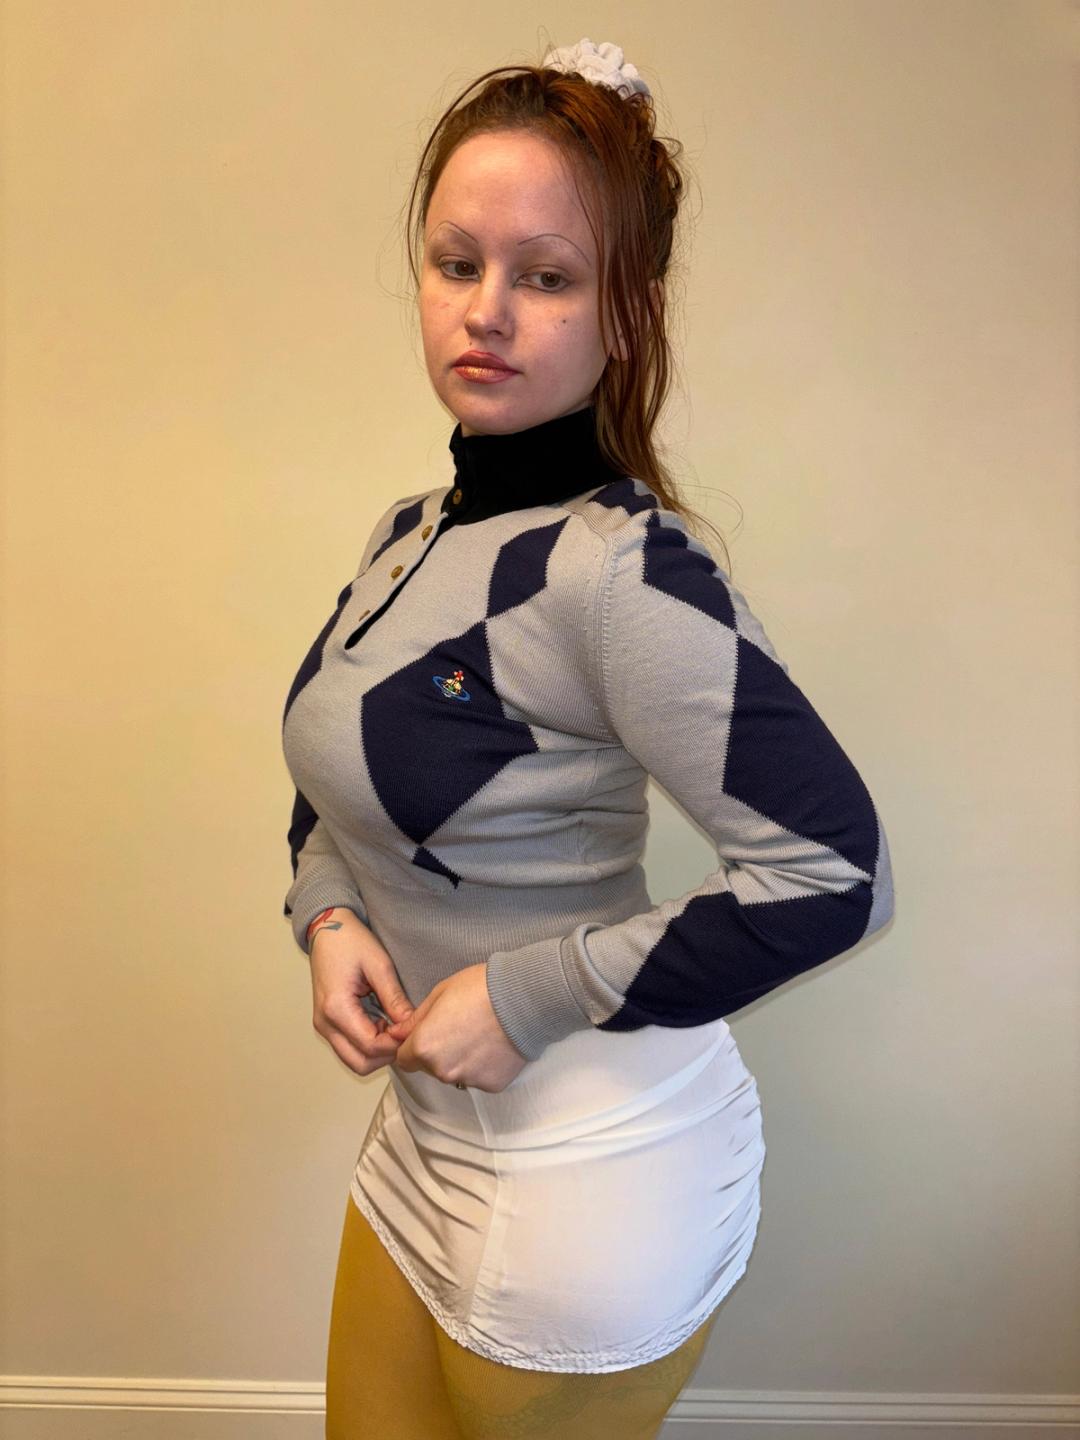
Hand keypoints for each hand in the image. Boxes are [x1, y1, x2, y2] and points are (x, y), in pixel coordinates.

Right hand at [308, 909, 414, 1077]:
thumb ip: (395, 1000)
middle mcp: (325, 1023)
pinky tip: (383, 1023)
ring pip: (354, 1060)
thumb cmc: (350, 941)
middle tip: (405, 1033)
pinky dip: (368, 1044)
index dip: (396, 1044)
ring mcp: (324, 1025)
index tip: (413, 1029)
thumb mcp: (380, 966)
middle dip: (386, 1054)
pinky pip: (349, 1047)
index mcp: (336, 1008)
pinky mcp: (327, 1024)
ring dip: (377, 1051)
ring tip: (394, 1026)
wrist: (327, 929)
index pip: (370, 1046)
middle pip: (360, 1063)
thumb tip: (412, 1026)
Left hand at [386, 963, 528, 1093]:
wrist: (525, 998)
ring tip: (480, 1033)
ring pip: (455, 1073)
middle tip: (459, 1027)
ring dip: (461, 1059)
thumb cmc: (481, 988)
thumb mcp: (440, 993)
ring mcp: (469, 1080)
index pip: (404, 1059)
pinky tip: (494, 1044)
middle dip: (438, 1051)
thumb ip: (415, 1019)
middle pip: (430, 1067)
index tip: (428, 1033)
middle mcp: (443, 1070)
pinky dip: (483, 1064)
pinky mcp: (492, 1084)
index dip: (413, 1046)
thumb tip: (397, 1033)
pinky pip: (479, 1077)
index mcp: (424, 1047)